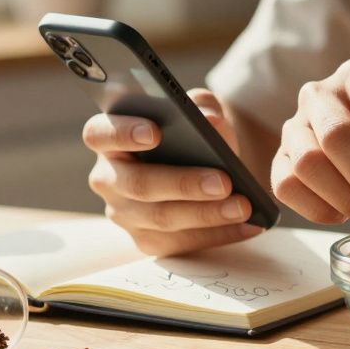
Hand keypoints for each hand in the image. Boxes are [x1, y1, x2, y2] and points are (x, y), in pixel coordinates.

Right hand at [83, 88, 259, 255]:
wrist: (203, 168)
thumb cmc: (193, 134)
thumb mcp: (199, 112)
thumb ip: (202, 106)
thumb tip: (209, 119)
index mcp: (109, 139)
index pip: (100, 134)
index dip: (123, 133)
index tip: (155, 133)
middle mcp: (109, 178)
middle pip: (138, 184)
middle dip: (183, 183)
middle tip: (223, 181)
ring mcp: (124, 214)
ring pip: (161, 218)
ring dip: (207, 214)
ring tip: (244, 206)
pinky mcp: (147, 240)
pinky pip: (181, 243)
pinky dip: (219, 234)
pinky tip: (249, 225)